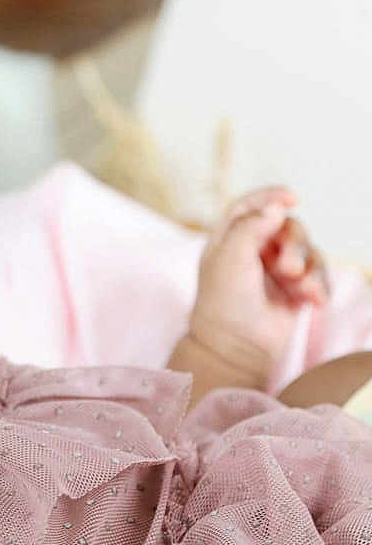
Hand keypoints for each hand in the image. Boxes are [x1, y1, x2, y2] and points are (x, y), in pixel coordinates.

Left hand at [189, 187, 329, 383]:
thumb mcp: (230, 260)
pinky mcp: (294, 289)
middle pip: (286, 227)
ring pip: (307, 250)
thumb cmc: (225, 303)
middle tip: (288, 269)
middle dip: (294, 244)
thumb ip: (250, 228)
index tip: (292, 198)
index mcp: (229, 240)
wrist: (236, 348)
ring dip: (309, 267)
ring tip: (301, 289)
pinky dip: (319, 285)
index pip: (249, 206)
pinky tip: (315, 301)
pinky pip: (318, 275)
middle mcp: (253, 251)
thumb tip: (276, 206)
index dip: (270, 196)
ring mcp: (275, 270)